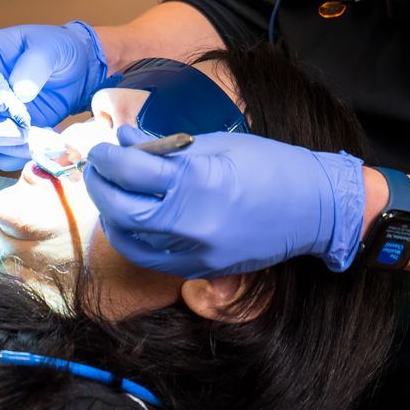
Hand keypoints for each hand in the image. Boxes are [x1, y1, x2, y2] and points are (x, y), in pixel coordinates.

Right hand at [0, 21, 110, 169]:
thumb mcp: (51, 47)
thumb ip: (35, 63)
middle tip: (23, 128)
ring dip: (8, 144)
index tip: (5, 100)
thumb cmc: (58, 51)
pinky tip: (43, 140)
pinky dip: (19, 154)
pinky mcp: (1, 134)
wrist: (77, 72)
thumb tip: (19, 92)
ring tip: (42, 135)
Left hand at [83, 126, 365, 276]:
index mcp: (198, 180)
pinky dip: (133, 238)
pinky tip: (130, 219)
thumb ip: (165, 146)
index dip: (109, 158)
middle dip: (101, 186)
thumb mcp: (215, 144)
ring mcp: (196, 252)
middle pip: (122, 210)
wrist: (312, 208)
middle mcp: (192, 221)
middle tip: (97, 168)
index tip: (102, 149)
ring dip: (111, 214)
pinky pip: (151, 258)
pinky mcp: (201, 270)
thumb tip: (124, 139)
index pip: (132, 170)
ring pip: (130, 240)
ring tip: (110, 191)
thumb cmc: (268, 164)